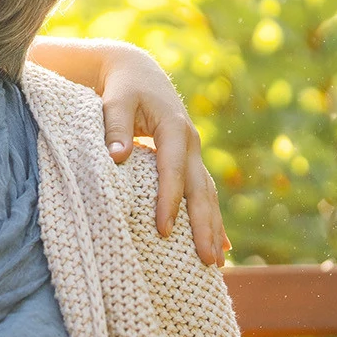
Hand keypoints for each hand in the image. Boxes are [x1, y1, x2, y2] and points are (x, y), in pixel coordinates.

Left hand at [99, 44, 229, 265]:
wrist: (139, 73)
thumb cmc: (123, 89)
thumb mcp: (115, 100)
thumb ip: (114, 127)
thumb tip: (117, 156)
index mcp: (175, 129)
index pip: (172, 171)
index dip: (169, 201)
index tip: (163, 230)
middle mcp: (191, 144)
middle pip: (200, 191)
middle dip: (203, 226)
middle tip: (207, 261)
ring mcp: (194, 154)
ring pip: (207, 196)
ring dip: (212, 228)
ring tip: (217, 263)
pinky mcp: (189, 162)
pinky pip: (203, 194)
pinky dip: (211, 219)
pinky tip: (221, 246)